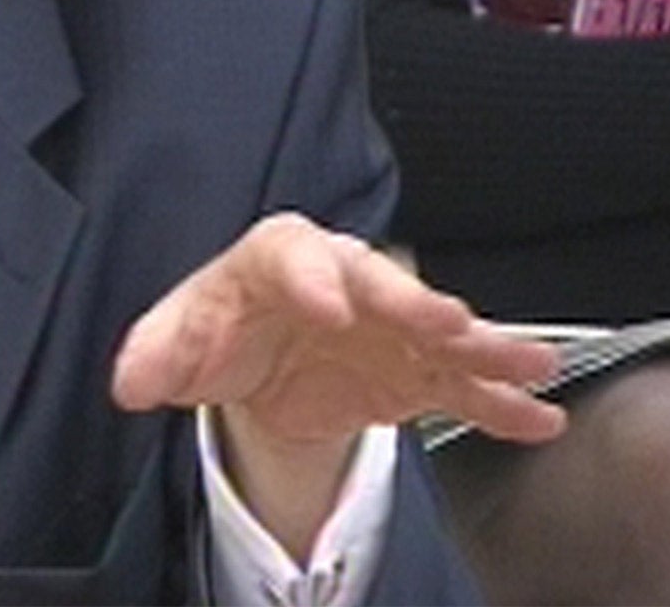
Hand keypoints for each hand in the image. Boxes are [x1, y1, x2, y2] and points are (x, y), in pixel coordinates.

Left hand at [110, 213, 563, 558]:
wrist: (255, 357)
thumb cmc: (220, 327)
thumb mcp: (178, 338)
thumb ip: (155, 355)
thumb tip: (129, 381)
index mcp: (278, 258)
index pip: (293, 255)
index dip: (312, 277)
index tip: (326, 305)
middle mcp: (343, 280)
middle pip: (380, 280)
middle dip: (411, 299)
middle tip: (441, 318)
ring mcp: (386, 326)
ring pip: (439, 329)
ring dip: (483, 345)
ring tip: (527, 362)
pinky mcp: (414, 371)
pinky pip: (462, 385)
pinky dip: (502, 401)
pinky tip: (540, 415)